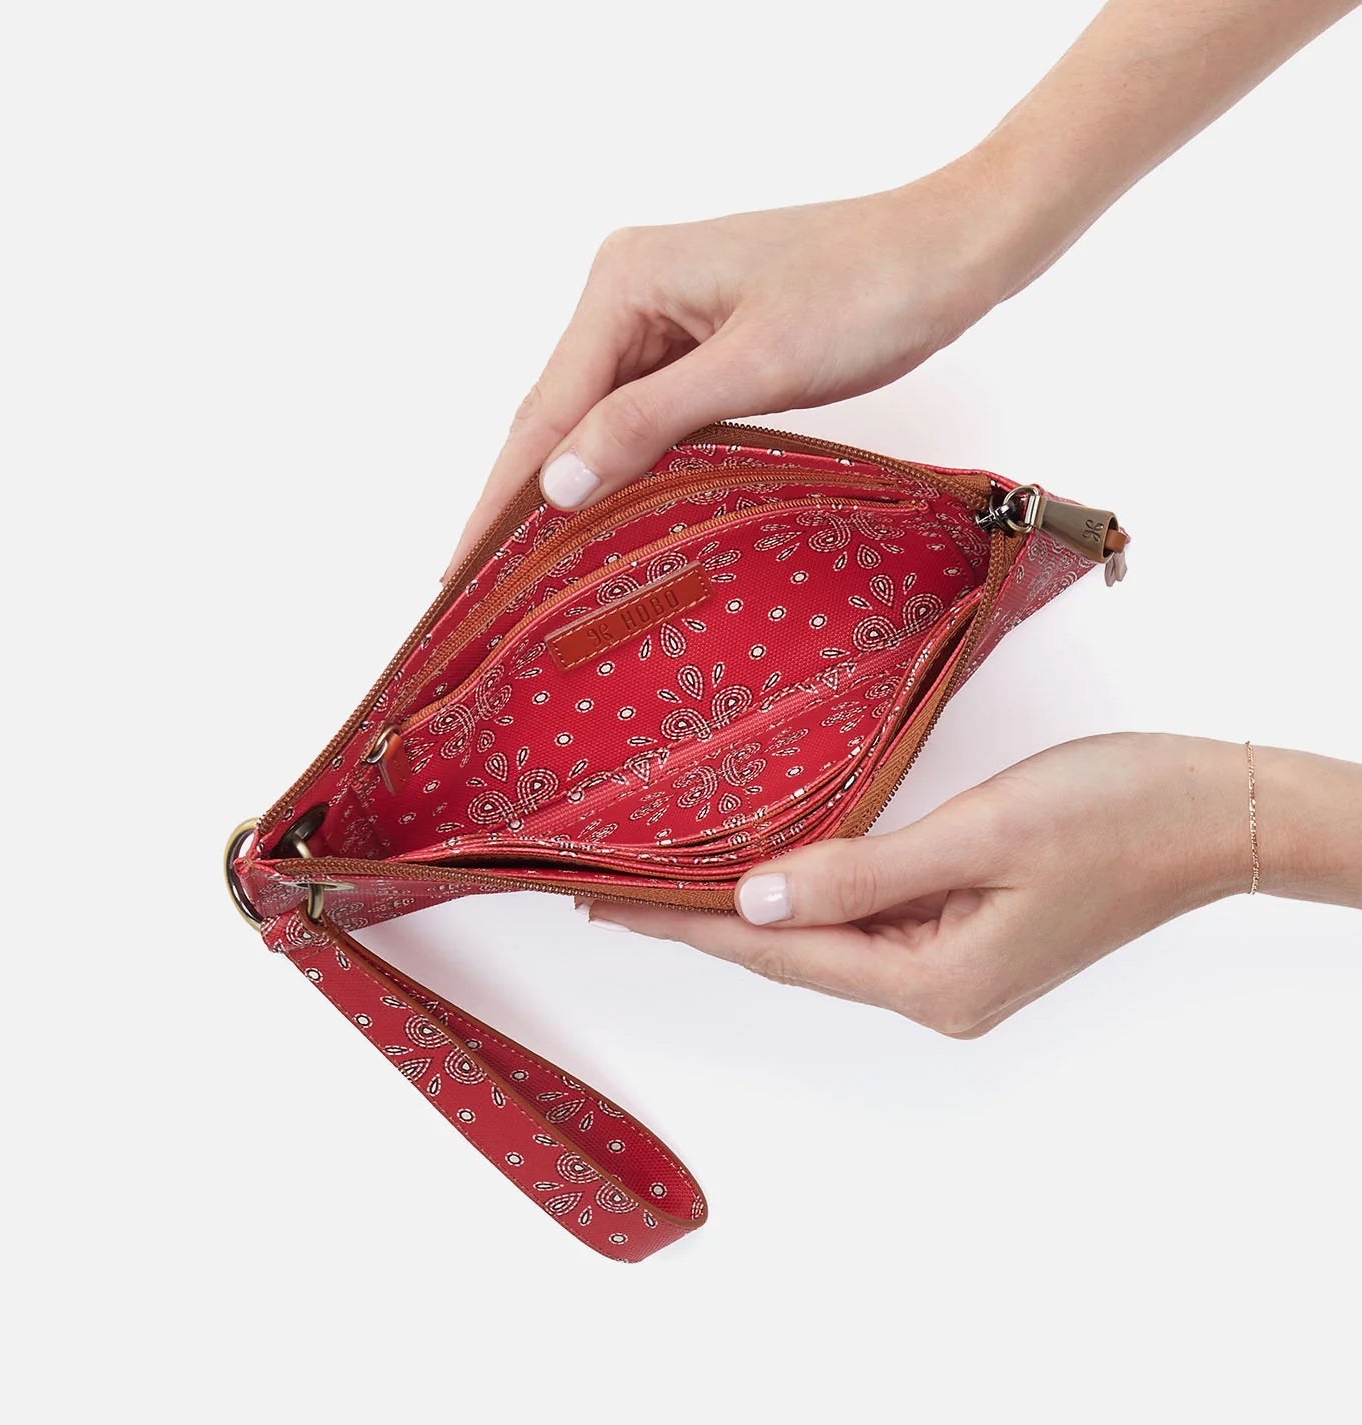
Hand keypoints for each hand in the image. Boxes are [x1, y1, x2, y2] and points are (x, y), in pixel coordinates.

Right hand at [447, 158, 1022, 570]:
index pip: (544, 410)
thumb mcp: (753, 365)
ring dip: (569, 488)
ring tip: (524, 567)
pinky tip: (604, 515)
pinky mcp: (702, 337)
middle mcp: (629, 290)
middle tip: (476, 586)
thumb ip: (648, 424)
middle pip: (557, 413)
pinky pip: (642, 413)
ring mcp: (665, 313)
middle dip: (518, 498)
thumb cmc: (865, 291)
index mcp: (624, 281)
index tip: (459, 570)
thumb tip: (557, 488)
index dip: (500, 497)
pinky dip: (622, 466)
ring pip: (597, 418)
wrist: (949, 251)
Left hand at [586, 734, 1255, 1036]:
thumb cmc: (1115, 814)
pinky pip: (865, 917)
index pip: (778, 951)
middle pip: (791, 954)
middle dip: (700, 920)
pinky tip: (770, 871)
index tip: (607, 905)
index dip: (687, 925)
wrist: (1213, 813)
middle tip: (609, 890)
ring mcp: (954, 966)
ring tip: (667, 880)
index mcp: (935, 980)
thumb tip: (756, 899)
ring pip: (824, 937)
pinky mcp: (967, 932)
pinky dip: (808, 892)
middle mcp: (936, 989)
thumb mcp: (980, 835)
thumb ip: (862, 873)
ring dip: (749, 907)